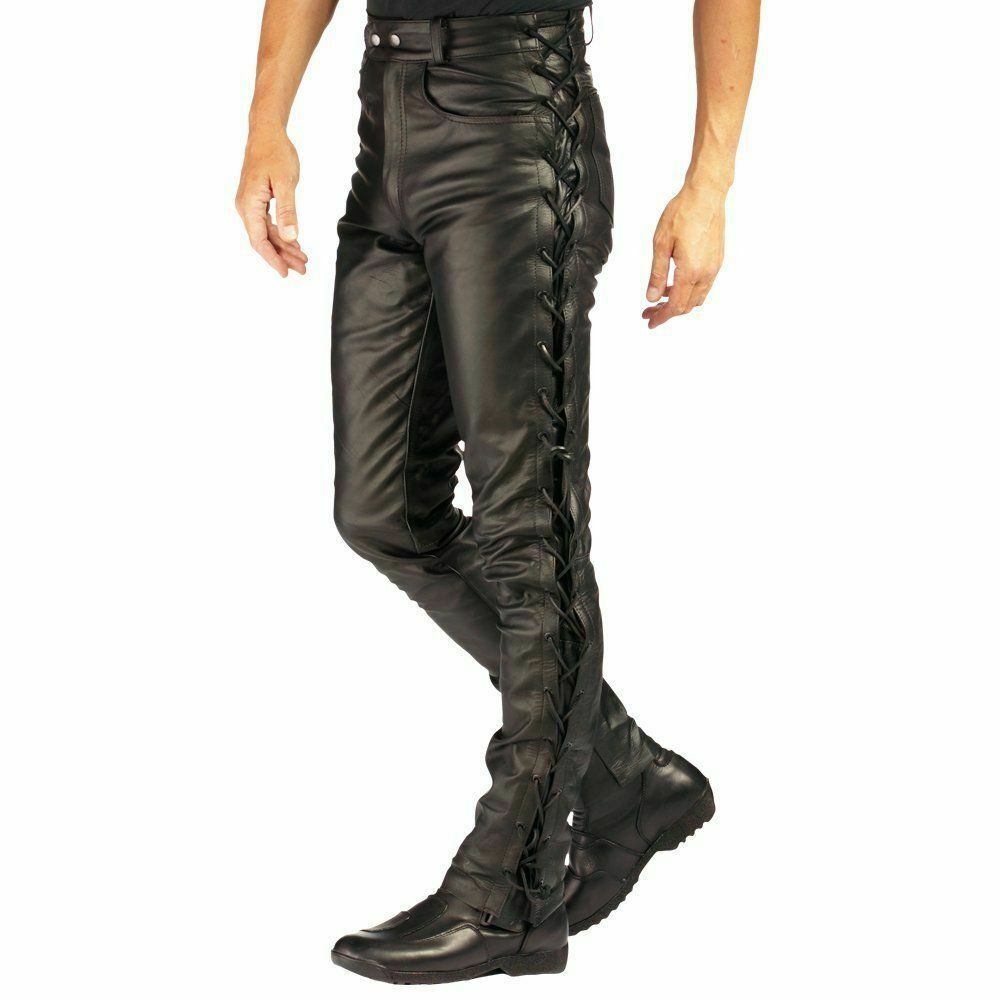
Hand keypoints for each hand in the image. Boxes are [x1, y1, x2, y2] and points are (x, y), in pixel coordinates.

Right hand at [235, 129, 307, 276]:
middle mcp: (246, 207)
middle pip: (263, 240)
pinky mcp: (256, 200)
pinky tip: (294, 242)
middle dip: (282, 256)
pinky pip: (267, 224)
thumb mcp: (285, 182)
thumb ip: (288, 210)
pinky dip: (281, 234)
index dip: (273, 258)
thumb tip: (290, 236)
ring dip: (283, 247)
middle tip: (303, 268)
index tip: (286, 272)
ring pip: (266, 233)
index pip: (259, 240)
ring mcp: (250, 204)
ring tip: (302, 259)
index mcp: (249, 205)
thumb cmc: (276, 153)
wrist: (266, 132)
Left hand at [643, 185, 725, 328]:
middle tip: (650, 310)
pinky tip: (674, 282)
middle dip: (667, 312)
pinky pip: (703, 285)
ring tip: (660, 296)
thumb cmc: (683, 213)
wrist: (706, 194)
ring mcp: (714, 267)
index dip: (661, 317)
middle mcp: (706, 272)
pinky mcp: (717, 260)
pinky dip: (688, 291)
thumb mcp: (661, 244)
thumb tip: (652, 297)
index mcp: (691, 271)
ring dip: (679, 302)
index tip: (650, 321)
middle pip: (686, 306)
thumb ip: (657, 274)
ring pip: (696, 298)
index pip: (675, 305)